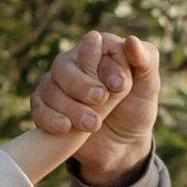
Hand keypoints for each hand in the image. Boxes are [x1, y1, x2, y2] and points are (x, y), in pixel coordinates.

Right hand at [32, 29, 158, 184]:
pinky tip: (66, 128)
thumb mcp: (149, 85)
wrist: (121, 145)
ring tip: (93, 124)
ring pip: (49, 88)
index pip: (92, 46)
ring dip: (70, 107)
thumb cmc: (136, 109)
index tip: (119, 86)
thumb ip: (146, 61)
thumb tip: (131, 40)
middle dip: (81, 85)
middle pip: (63, 65)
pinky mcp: (46, 108)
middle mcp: (74, 63)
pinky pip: (38, 108)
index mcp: (99, 50)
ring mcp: (56, 85)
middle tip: (100, 100)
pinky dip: (50, 118)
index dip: (104, 66)